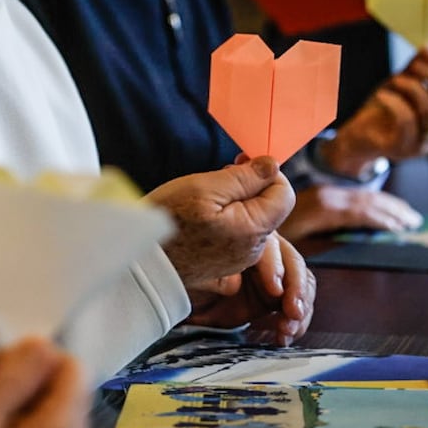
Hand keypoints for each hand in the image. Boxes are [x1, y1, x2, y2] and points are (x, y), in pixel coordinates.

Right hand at [147, 156, 295, 300]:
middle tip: (215, 180)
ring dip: (234, 202)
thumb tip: (272, 165)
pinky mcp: (224, 264)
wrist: (142, 262)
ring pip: (250, 219)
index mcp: (255, 229)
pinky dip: (224, 219)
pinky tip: (200, 217)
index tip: (239, 164)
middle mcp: (254, 249)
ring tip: (203, 199)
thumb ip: (245, 177)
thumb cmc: (169, 222)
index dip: (266, 172)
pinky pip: (236, 233)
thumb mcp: (205, 187)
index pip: (285, 193)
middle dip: (247, 187)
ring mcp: (239, 260)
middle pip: (267, 206)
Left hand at [185, 233, 315, 344]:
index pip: (269, 246)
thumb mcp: (198, 277)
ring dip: (301, 307)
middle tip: (292, 312)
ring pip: (302, 282)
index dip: (275, 267)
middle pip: (292, 262)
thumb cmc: (185, 278)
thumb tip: (234, 284)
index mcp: (244, 236)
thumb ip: (216, 278)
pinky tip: (284, 335)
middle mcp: (263, 251)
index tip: (274, 289)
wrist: (181, 300)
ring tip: (287, 329)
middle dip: (296, 288)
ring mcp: (273, 275)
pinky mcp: (276, 298)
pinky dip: (296, 321)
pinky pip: (298, 305)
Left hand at [279, 185, 422, 240]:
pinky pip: (356, 197)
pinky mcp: (324, 196)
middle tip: (415, 222)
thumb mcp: (293, 241)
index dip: (384, 220)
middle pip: (368, 202)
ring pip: (364, 197)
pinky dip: (375, 203)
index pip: (362, 211)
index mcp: (323, 206)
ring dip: (388, 206)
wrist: (251, 207)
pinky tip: (386, 210)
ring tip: (409, 217)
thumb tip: (348, 240)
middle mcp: (328, 196)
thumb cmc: (271, 234)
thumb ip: (321, 241)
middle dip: (393, 211)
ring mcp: (326, 194)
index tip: (404, 228)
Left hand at [330, 47, 427, 166]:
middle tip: (412, 65)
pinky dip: (396, 103)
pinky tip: (383, 94)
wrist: (356, 139)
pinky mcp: (401, 149)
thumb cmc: (381, 111)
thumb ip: (416, 70)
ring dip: (414, 89)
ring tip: (396, 80)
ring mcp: (421, 144)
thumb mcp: (400, 86)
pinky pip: (406, 123)